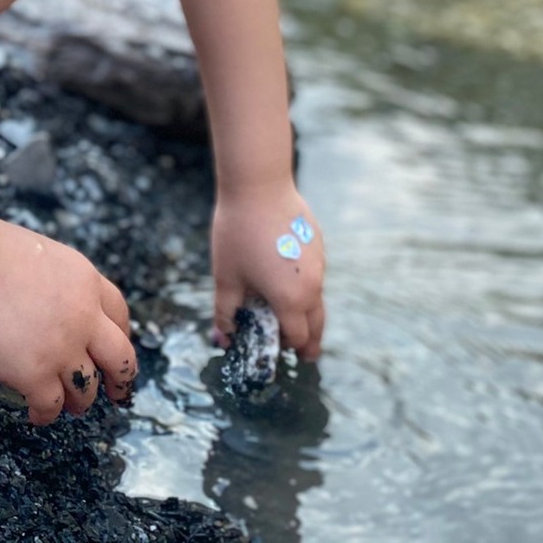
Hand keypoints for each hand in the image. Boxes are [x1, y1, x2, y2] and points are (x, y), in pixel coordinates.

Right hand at [0, 216, 138, 424]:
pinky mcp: (35, 373)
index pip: (119, 313)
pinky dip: (45, 414)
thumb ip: (54, 285)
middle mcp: (84, 317)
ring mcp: (63, 349)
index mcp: (85, 281)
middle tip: (117, 393)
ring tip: (71, 407)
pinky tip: (37, 416)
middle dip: (121, 380)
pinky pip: (51, 405)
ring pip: (87, 389)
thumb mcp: (40, 255)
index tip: (114, 350)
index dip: (121, 336)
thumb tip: (44, 305)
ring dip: (80, 401)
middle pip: (120, 358)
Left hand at [210, 183, 325, 359]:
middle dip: (310, 342)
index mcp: (290, 299)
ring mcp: (319, 263)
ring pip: (318, 298)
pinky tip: (289, 278)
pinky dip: (307, 286)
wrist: (258, 186)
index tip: (278, 350)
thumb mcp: (226, 277)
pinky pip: (315, 274)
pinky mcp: (318, 244)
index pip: (296, 336)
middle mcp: (312, 285)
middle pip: (317, 324)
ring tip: (296, 319)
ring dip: (309, 313)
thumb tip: (223, 338)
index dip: (286, 346)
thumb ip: (225, 312)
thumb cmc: (237, 232)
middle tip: (305, 356)